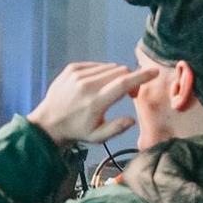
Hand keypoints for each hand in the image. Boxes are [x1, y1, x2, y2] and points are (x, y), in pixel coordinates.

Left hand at [27, 62, 157, 145]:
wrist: (47, 121)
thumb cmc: (77, 130)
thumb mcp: (97, 137)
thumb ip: (116, 128)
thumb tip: (132, 119)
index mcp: (96, 102)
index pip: (123, 83)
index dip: (141, 76)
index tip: (154, 72)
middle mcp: (87, 85)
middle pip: (119, 71)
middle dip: (130, 79)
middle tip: (128, 94)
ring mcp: (78, 74)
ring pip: (109, 67)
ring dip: (116, 76)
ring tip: (111, 90)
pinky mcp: (72, 68)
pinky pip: (97, 65)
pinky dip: (103, 72)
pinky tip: (97, 85)